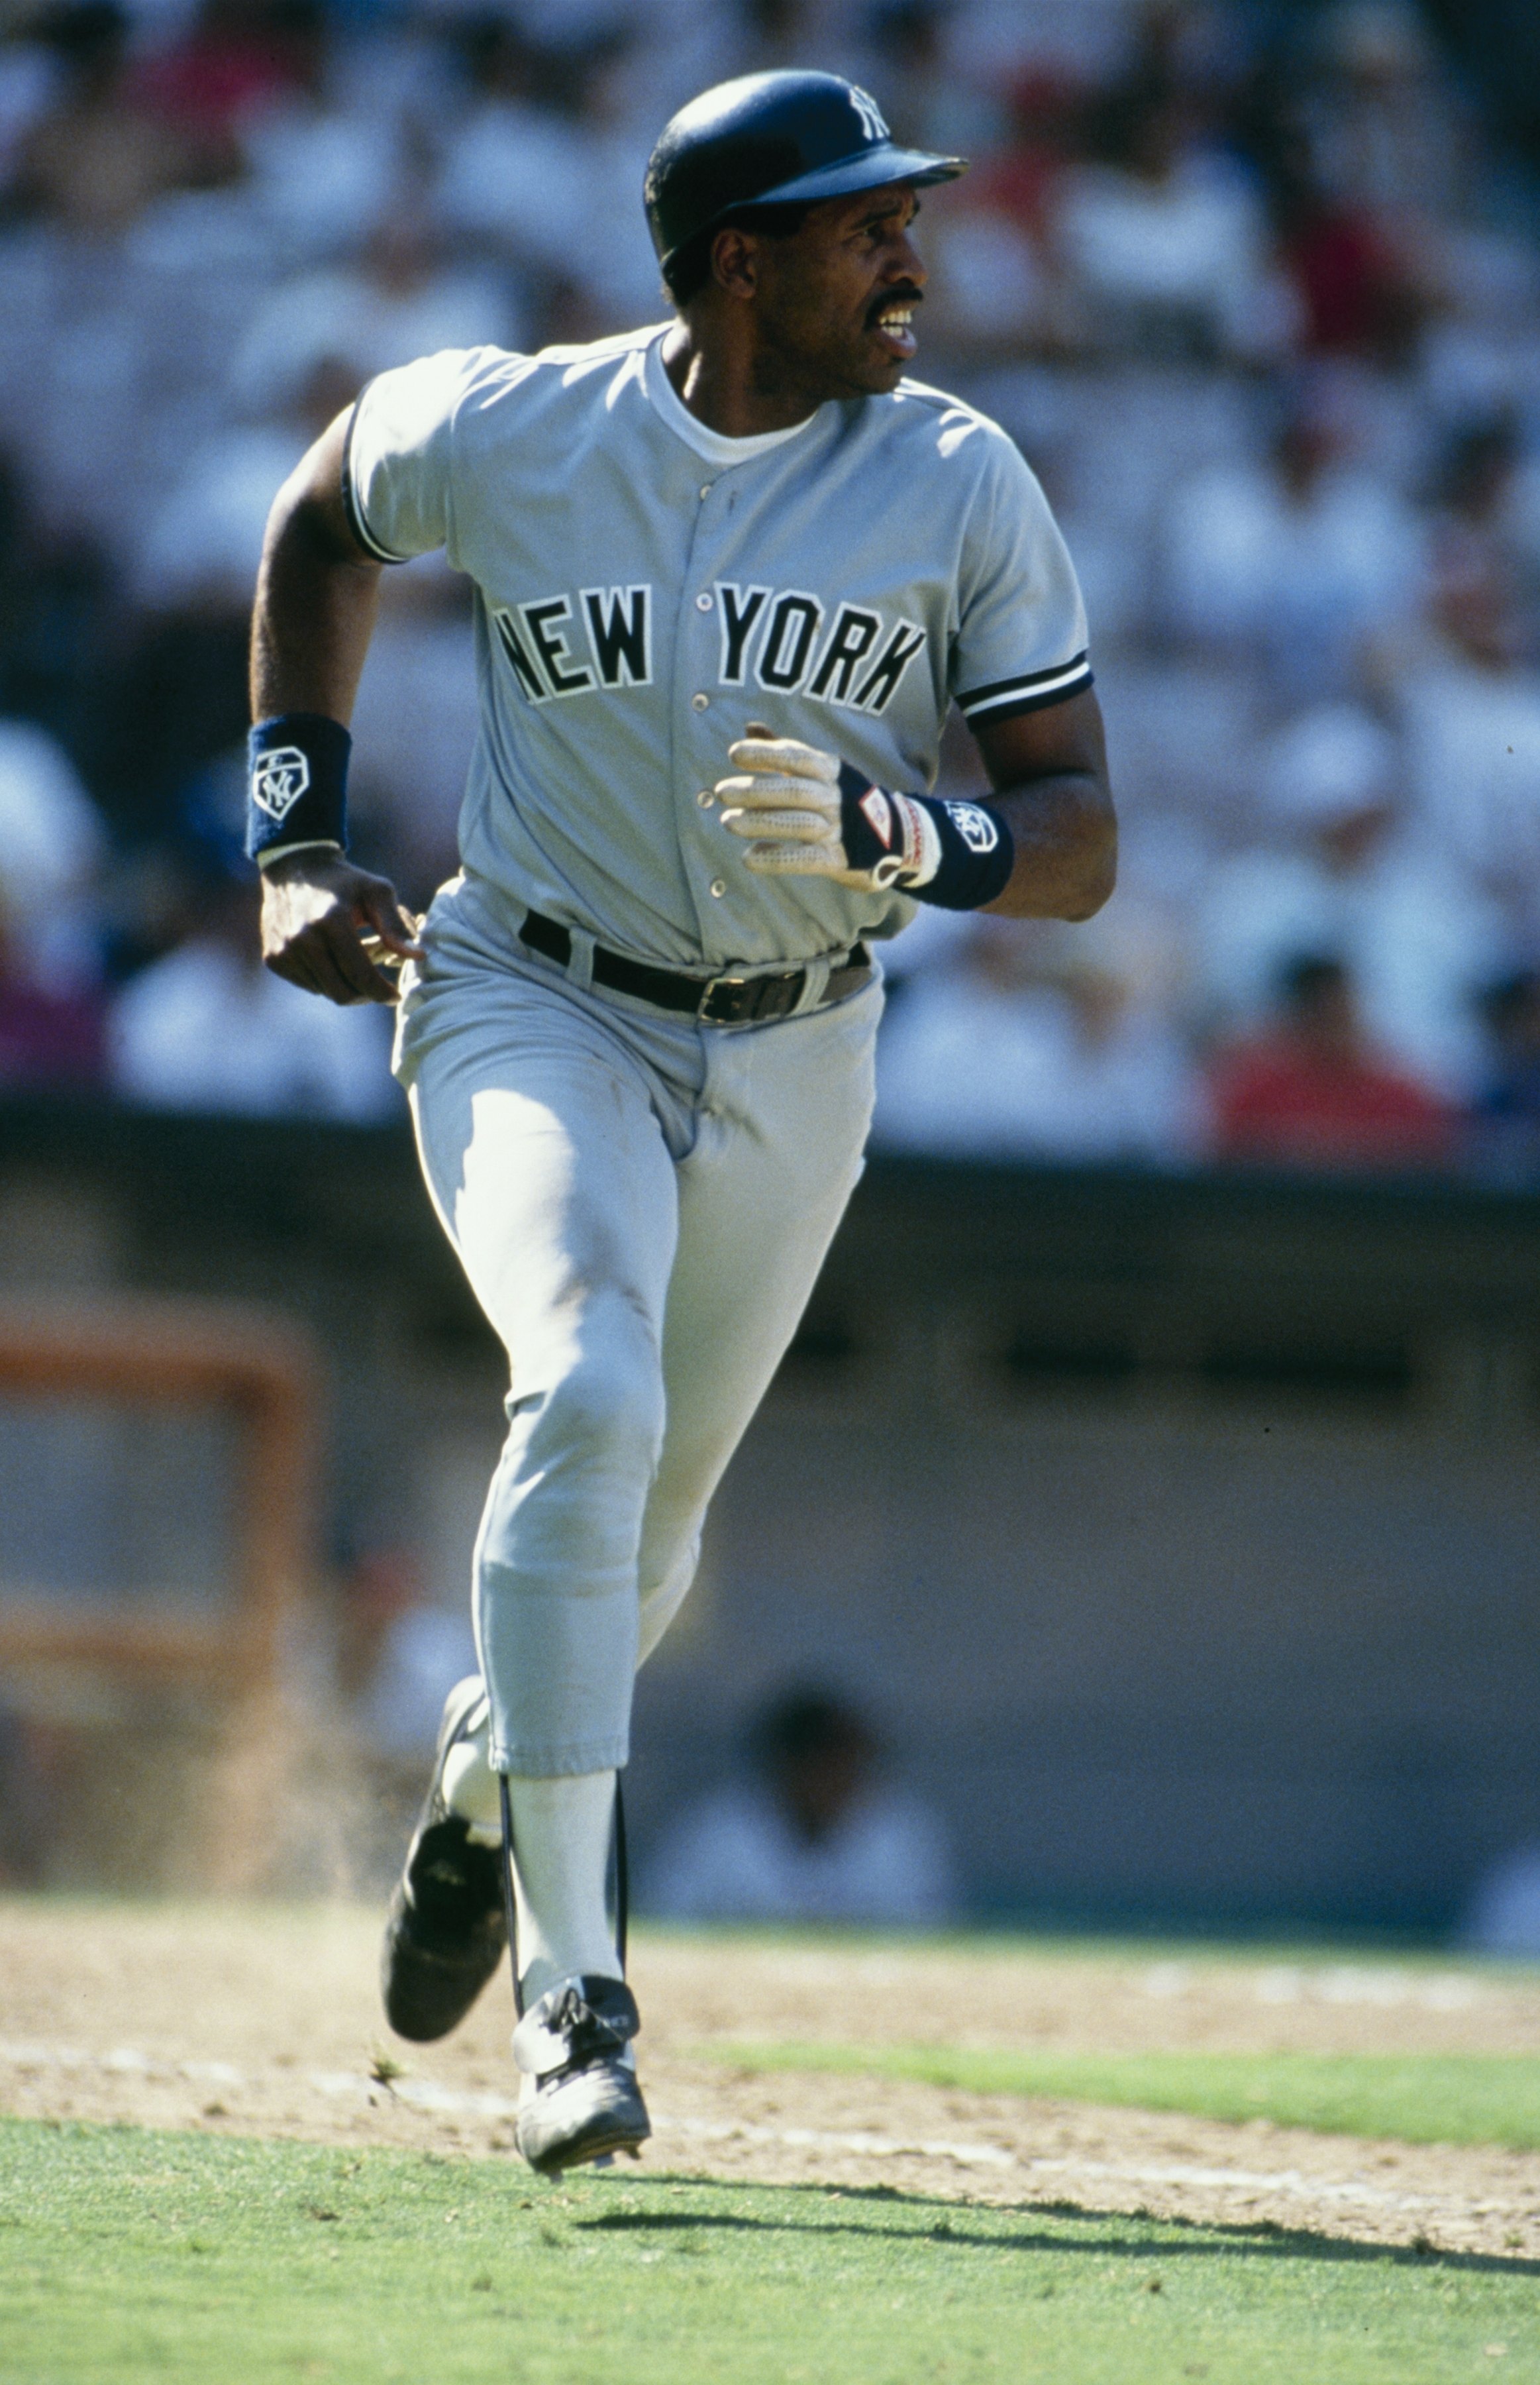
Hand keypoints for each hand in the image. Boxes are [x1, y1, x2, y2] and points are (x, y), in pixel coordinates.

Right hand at [259, 851, 424, 1005]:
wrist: (294, 868)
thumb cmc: (345, 882)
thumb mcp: (377, 892)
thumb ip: (396, 925)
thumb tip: (418, 956)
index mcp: (332, 922)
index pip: (361, 976)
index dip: (382, 993)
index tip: (396, 996)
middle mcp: (303, 939)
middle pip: (342, 993)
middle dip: (366, 996)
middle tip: (378, 987)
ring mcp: (284, 950)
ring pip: (325, 992)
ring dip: (345, 985)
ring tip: (353, 962)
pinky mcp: (273, 957)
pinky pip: (307, 984)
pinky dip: (324, 980)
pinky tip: (330, 958)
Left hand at [715, 725, 935, 890]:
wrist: (899, 836)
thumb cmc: (846, 799)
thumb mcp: (823, 769)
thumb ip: (785, 751)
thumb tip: (749, 726)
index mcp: (831, 769)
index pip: (796, 756)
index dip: (765, 753)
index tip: (734, 754)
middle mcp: (836, 797)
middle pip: (793, 790)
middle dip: (755, 790)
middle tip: (721, 793)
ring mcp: (840, 829)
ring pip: (797, 823)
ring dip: (760, 823)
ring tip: (728, 822)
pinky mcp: (839, 859)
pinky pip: (805, 859)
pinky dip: (776, 859)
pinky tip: (749, 859)